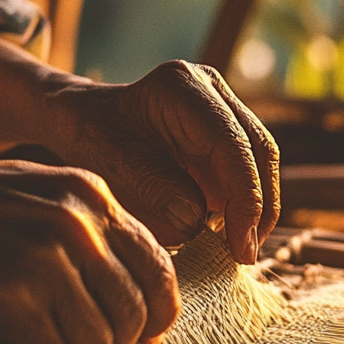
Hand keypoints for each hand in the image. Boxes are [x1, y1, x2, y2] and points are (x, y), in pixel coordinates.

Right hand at [0, 143, 178, 343]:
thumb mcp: (44, 198)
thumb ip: (95, 242)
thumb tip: (141, 312)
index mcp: (93, 195)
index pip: (159, 267)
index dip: (160, 313)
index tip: (148, 336)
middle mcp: (78, 223)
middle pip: (136, 311)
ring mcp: (47, 258)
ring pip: (101, 341)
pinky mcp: (12, 296)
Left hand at [49, 61, 279, 262]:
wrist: (81, 120)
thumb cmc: (90, 137)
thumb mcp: (110, 164)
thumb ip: (153, 190)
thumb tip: (198, 223)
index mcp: (184, 87)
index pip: (234, 145)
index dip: (245, 199)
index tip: (240, 248)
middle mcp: (213, 92)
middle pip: (259, 152)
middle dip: (258, 208)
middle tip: (245, 256)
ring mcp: (224, 112)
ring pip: (261, 166)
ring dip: (257, 211)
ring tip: (239, 252)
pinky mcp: (227, 138)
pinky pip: (248, 176)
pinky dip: (243, 209)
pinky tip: (229, 238)